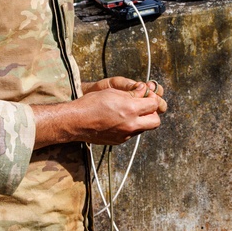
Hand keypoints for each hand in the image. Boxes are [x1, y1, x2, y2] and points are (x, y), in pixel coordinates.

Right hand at [33, 80, 166, 147]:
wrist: (76, 121)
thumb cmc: (92, 103)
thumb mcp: (113, 92)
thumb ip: (132, 93)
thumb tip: (144, 90)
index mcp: (131, 109)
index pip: (154, 104)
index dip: (152, 98)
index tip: (147, 96)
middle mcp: (131, 124)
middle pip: (155, 121)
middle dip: (153, 113)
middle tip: (144, 107)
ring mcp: (125, 135)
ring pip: (144, 128)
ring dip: (142, 120)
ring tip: (130, 112)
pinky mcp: (119, 140)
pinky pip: (132, 133)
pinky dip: (131, 126)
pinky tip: (120, 120)